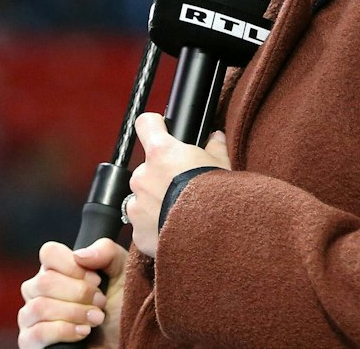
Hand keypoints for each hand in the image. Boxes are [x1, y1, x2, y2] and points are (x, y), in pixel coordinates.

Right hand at [19, 237, 124, 345]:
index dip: (72, 265)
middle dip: (79, 293)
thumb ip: (105, 251)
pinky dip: (64, 331)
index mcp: (56, 269)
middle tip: (101, 302)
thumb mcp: (122, 269)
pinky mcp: (32, 341)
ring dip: (74, 313)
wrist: (125, 336)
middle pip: (43, 282)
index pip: (48, 253)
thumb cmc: (121, 303)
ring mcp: (32, 316)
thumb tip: (79, 255)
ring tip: (96, 319)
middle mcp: (39, 290)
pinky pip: (36, 333)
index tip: (96, 279)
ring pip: (39, 307)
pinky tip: (83, 332)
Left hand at [126, 114, 231, 258]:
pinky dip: (154, 227)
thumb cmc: (217, 196)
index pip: (146, 125)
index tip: (160, 131)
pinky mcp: (138, 231)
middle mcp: (143, 176)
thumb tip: (215, 138)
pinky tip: (173, 231)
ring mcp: (137, 204)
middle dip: (160, 177)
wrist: (210, 234)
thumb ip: (214, 148)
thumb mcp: (221, 165)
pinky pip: (143, 225)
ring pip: (143, 198)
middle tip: (181, 188)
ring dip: (155, 203)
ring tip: (178, 213)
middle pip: (147, 169)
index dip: (154, 127)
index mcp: (161, 153)